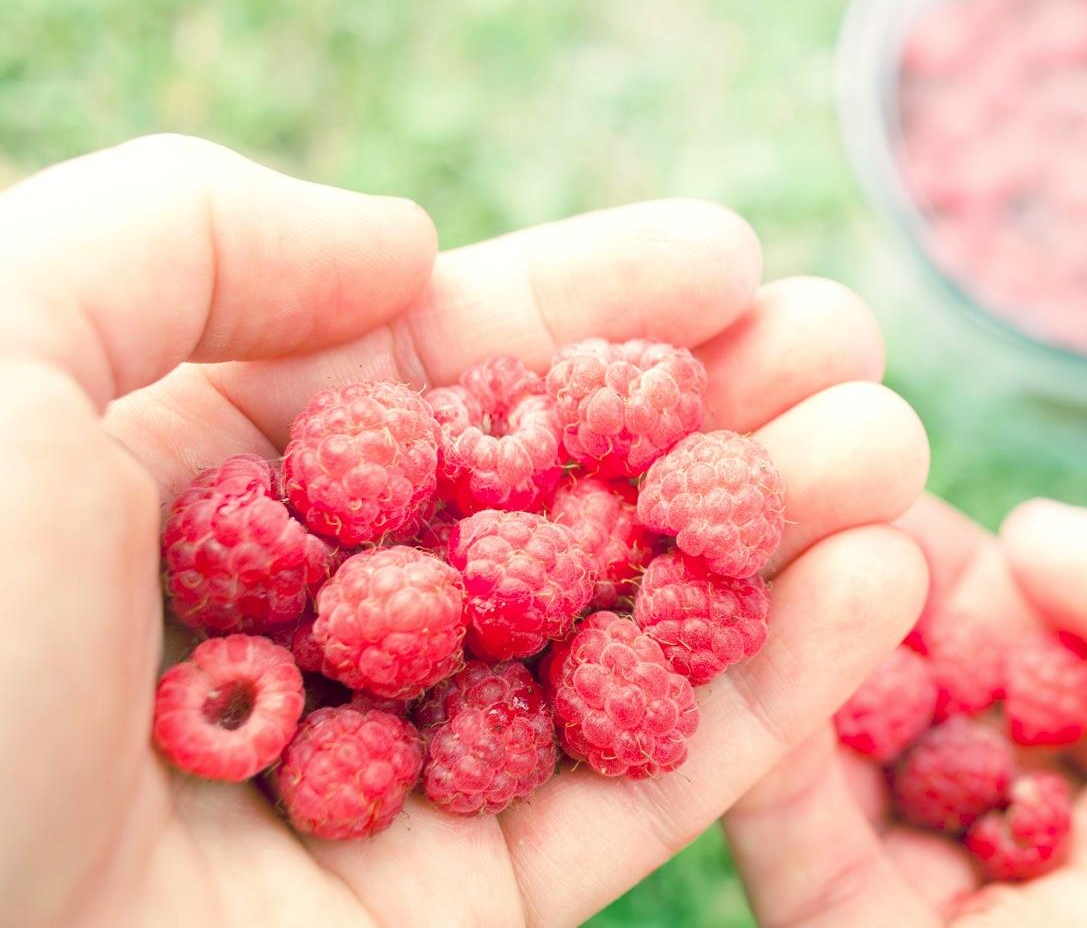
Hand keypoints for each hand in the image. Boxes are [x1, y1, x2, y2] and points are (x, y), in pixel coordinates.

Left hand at [0, 135, 929, 926]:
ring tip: (897, 451)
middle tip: (852, 347)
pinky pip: (624, 790)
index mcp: (183, 481)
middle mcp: (297, 620)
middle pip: (549, 495)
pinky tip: (872, 593)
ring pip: (609, 636)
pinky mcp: (443, 912)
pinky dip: (758, 701)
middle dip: (708, 415)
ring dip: (764, 543)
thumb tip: (411, 253)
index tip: (730, 254)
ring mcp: (379, 769)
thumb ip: (190, 234)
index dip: (592, 302)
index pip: (430, 367)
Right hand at [727, 494, 1086, 926]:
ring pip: (871, 803)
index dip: (965, 562)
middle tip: (786, 520)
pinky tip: (757, 706)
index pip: (1054, 636)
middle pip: (948, 712)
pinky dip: (784, 810)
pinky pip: (836, 901)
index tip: (875, 481)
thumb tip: (1029, 531)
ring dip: (812, 697)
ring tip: (759, 591)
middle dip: (867, 618)